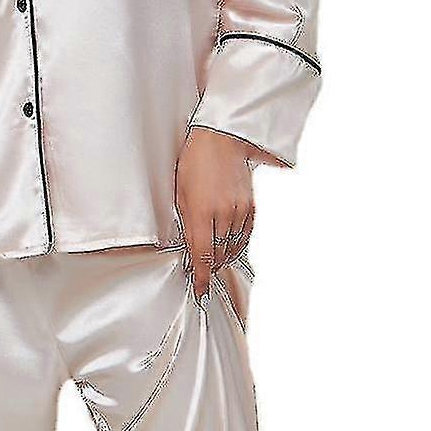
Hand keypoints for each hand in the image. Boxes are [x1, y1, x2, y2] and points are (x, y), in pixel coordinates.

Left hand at [176, 127, 256, 301]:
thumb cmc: (194, 162)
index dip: (202, 277)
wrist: (220, 140)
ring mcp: (239, 210)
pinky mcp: (251, 205)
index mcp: (201, 212)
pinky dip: (238, 244)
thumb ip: (186, 223)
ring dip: (224, 257)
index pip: (202, 256)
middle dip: (211, 267)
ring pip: (234, 247)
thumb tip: (189, 246)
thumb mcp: (180, 194)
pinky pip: (246, 234)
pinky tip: (230, 246)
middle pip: (219, 255)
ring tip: (216, 261)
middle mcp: (223, 214)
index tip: (200, 290)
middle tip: (204, 273)